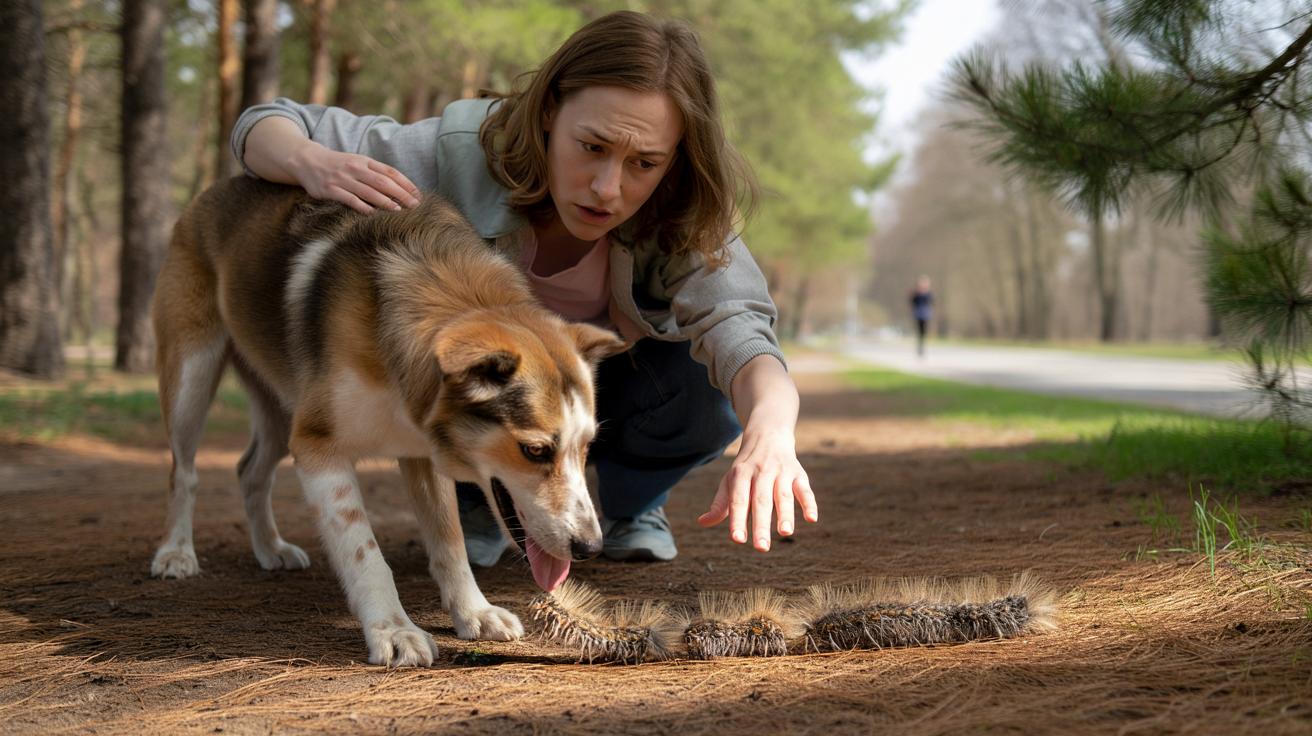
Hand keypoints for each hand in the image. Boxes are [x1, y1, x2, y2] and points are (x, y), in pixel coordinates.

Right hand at [289, 141, 420, 213]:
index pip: (390, 172)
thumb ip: (376, 173)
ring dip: (384, 201)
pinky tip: (372, 213)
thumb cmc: (338, 164)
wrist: (307, 160)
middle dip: (400, 193)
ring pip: (368, 191)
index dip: (405, 183)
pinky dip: (361, 206)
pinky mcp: (330, 189)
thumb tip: (400, 188)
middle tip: (414, 204)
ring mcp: (342, 179)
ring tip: (398, 210)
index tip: (418, 194)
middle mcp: (355, 168)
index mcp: (364, 161)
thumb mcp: (358, 163)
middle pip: (382, 182)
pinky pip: (349, 199)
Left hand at [697, 426, 816, 550]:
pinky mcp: (798, 473)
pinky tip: (811, 519)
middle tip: (762, 548)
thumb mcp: (730, 481)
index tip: (737, 540)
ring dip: (785, 514)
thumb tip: (702, 522)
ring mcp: (781, 472)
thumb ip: (720, 504)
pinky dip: (809, 503)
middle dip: (762, 525)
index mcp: (740, 474)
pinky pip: (805, 489)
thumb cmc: (746, 467)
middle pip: (761, 501)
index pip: (739, 500)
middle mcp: (761, 472)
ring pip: (783, 495)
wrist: (768, 435)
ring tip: (785, 533)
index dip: (738, 519)